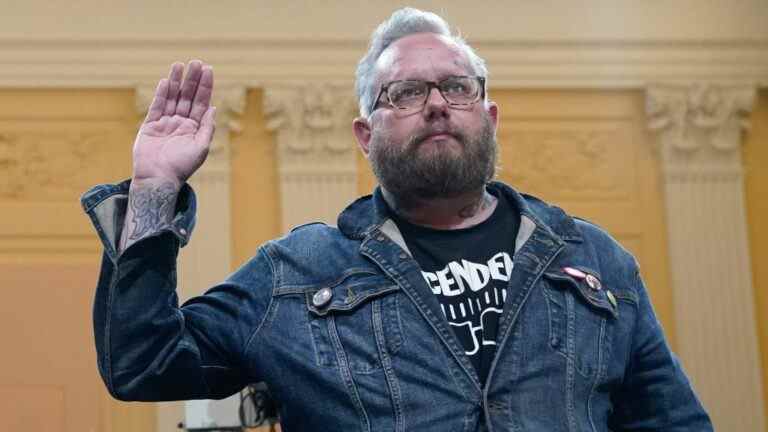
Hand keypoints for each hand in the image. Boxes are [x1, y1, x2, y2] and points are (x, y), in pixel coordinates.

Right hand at [132, 60, 215, 188]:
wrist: (158, 179)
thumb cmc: (182, 166)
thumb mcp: (201, 147)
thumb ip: (207, 127)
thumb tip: (213, 107)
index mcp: (195, 128)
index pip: (201, 102)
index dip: (205, 86)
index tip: (208, 70)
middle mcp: (181, 123)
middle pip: (188, 96)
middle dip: (192, 79)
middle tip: (196, 62)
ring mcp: (166, 123)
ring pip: (172, 97)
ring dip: (177, 81)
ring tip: (180, 64)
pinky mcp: (151, 125)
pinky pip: (157, 106)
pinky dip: (162, 93)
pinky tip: (167, 81)